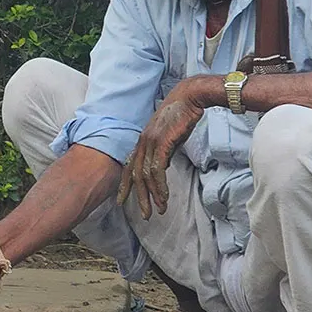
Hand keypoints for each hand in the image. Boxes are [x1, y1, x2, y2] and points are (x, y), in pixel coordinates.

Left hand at [117, 79, 210, 218]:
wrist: (190, 97)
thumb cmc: (182, 115)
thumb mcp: (169, 137)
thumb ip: (163, 153)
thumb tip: (163, 167)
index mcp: (142, 142)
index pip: (129, 167)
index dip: (125, 185)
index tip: (121, 201)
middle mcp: (142, 143)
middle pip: (135, 176)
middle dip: (139, 197)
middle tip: (144, 215)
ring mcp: (150, 143)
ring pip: (146, 176)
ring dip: (153, 196)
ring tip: (159, 210)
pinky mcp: (161, 143)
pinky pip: (157, 170)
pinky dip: (160, 186)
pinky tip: (164, 197)